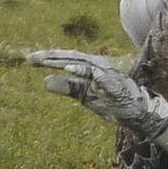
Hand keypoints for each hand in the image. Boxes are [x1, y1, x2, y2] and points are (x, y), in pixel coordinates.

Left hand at [30, 50, 167, 153]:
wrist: (137, 112)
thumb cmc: (112, 101)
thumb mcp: (85, 96)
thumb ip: (68, 87)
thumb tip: (44, 81)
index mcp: (90, 66)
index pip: (66, 59)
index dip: (48, 59)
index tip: (30, 60)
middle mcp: (97, 64)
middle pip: (70, 56)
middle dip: (50, 57)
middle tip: (31, 59)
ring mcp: (104, 71)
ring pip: (79, 61)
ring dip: (61, 60)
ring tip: (44, 60)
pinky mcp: (110, 80)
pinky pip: (93, 73)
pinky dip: (80, 69)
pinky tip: (67, 68)